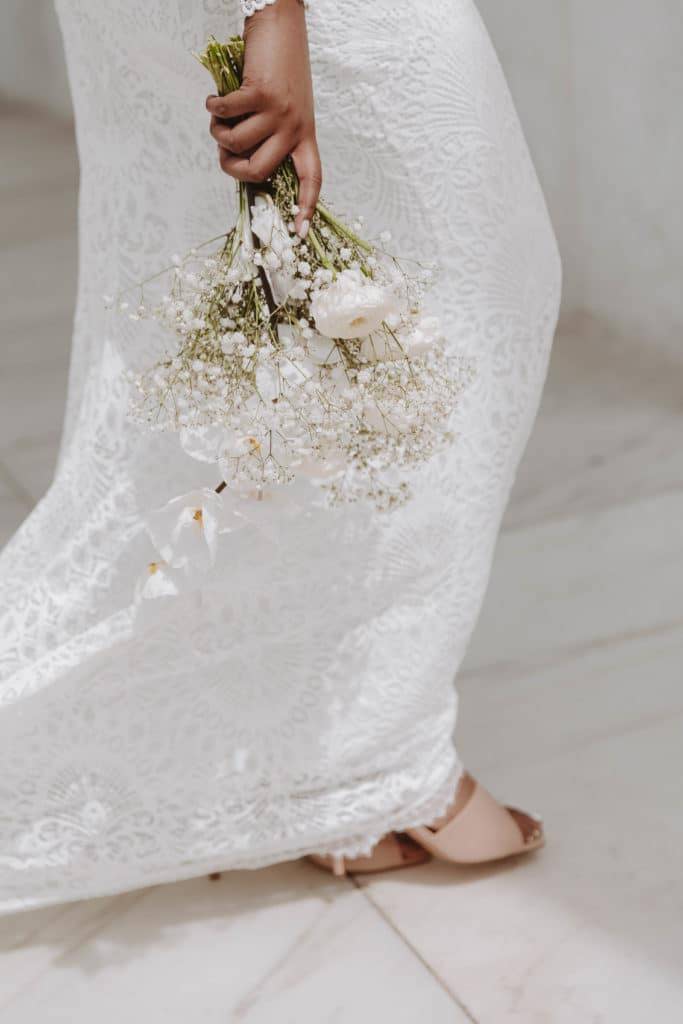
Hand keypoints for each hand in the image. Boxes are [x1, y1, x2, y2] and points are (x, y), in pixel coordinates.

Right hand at [206, 0, 321, 236]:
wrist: (281, 24)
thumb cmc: (280, 67)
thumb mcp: (285, 107)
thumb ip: (270, 134)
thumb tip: (240, 160)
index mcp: (304, 135)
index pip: (312, 178)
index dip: (306, 207)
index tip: (299, 232)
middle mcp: (295, 128)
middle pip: (259, 171)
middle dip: (231, 167)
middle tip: (222, 152)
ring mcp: (279, 111)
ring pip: (236, 142)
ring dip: (217, 131)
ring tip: (218, 114)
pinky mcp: (261, 93)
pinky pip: (225, 114)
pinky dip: (212, 107)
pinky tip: (213, 98)